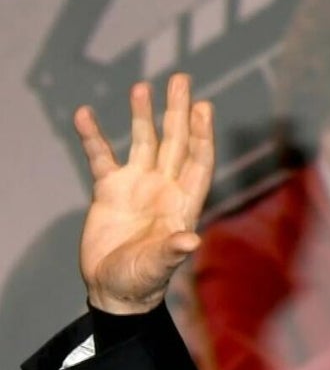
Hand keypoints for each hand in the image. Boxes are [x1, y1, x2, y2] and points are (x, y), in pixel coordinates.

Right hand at [76, 73, 214, 313]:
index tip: (203, 108)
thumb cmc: (142, 282)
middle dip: (179, 112)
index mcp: (183, 203)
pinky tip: (86, 115)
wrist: (115, 290)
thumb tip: (190, 238)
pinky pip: (101, 157)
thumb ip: (172, 250)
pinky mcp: (109, 191)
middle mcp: (164, 188)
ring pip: (143, 142)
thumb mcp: (157, 266)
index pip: (198, 161)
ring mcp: (137, 186)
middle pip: (175, 142)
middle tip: (181, 79)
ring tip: (143, 87)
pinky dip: (94, 137)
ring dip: (143, 116)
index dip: (202, 135)